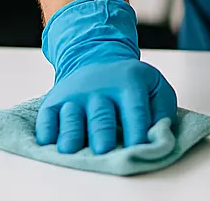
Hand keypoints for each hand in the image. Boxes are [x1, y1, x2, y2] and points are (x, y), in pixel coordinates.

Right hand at [35, 0, 177, 154]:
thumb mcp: (155, 86)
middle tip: (103, 150)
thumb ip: (163, 110)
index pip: (134, 110)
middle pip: (101, 116)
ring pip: (71, 116)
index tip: (138, 149)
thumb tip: (159, 136)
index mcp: (129, 82)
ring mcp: (75, 94)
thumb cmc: (131, 84)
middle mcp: (99, 87)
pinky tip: (48, 141)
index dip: (137, 131)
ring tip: (70, 149)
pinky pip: (46, 117)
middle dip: (102, 134)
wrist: (97, 59)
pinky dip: (46, 130)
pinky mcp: (53, 101)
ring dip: (70, 133)